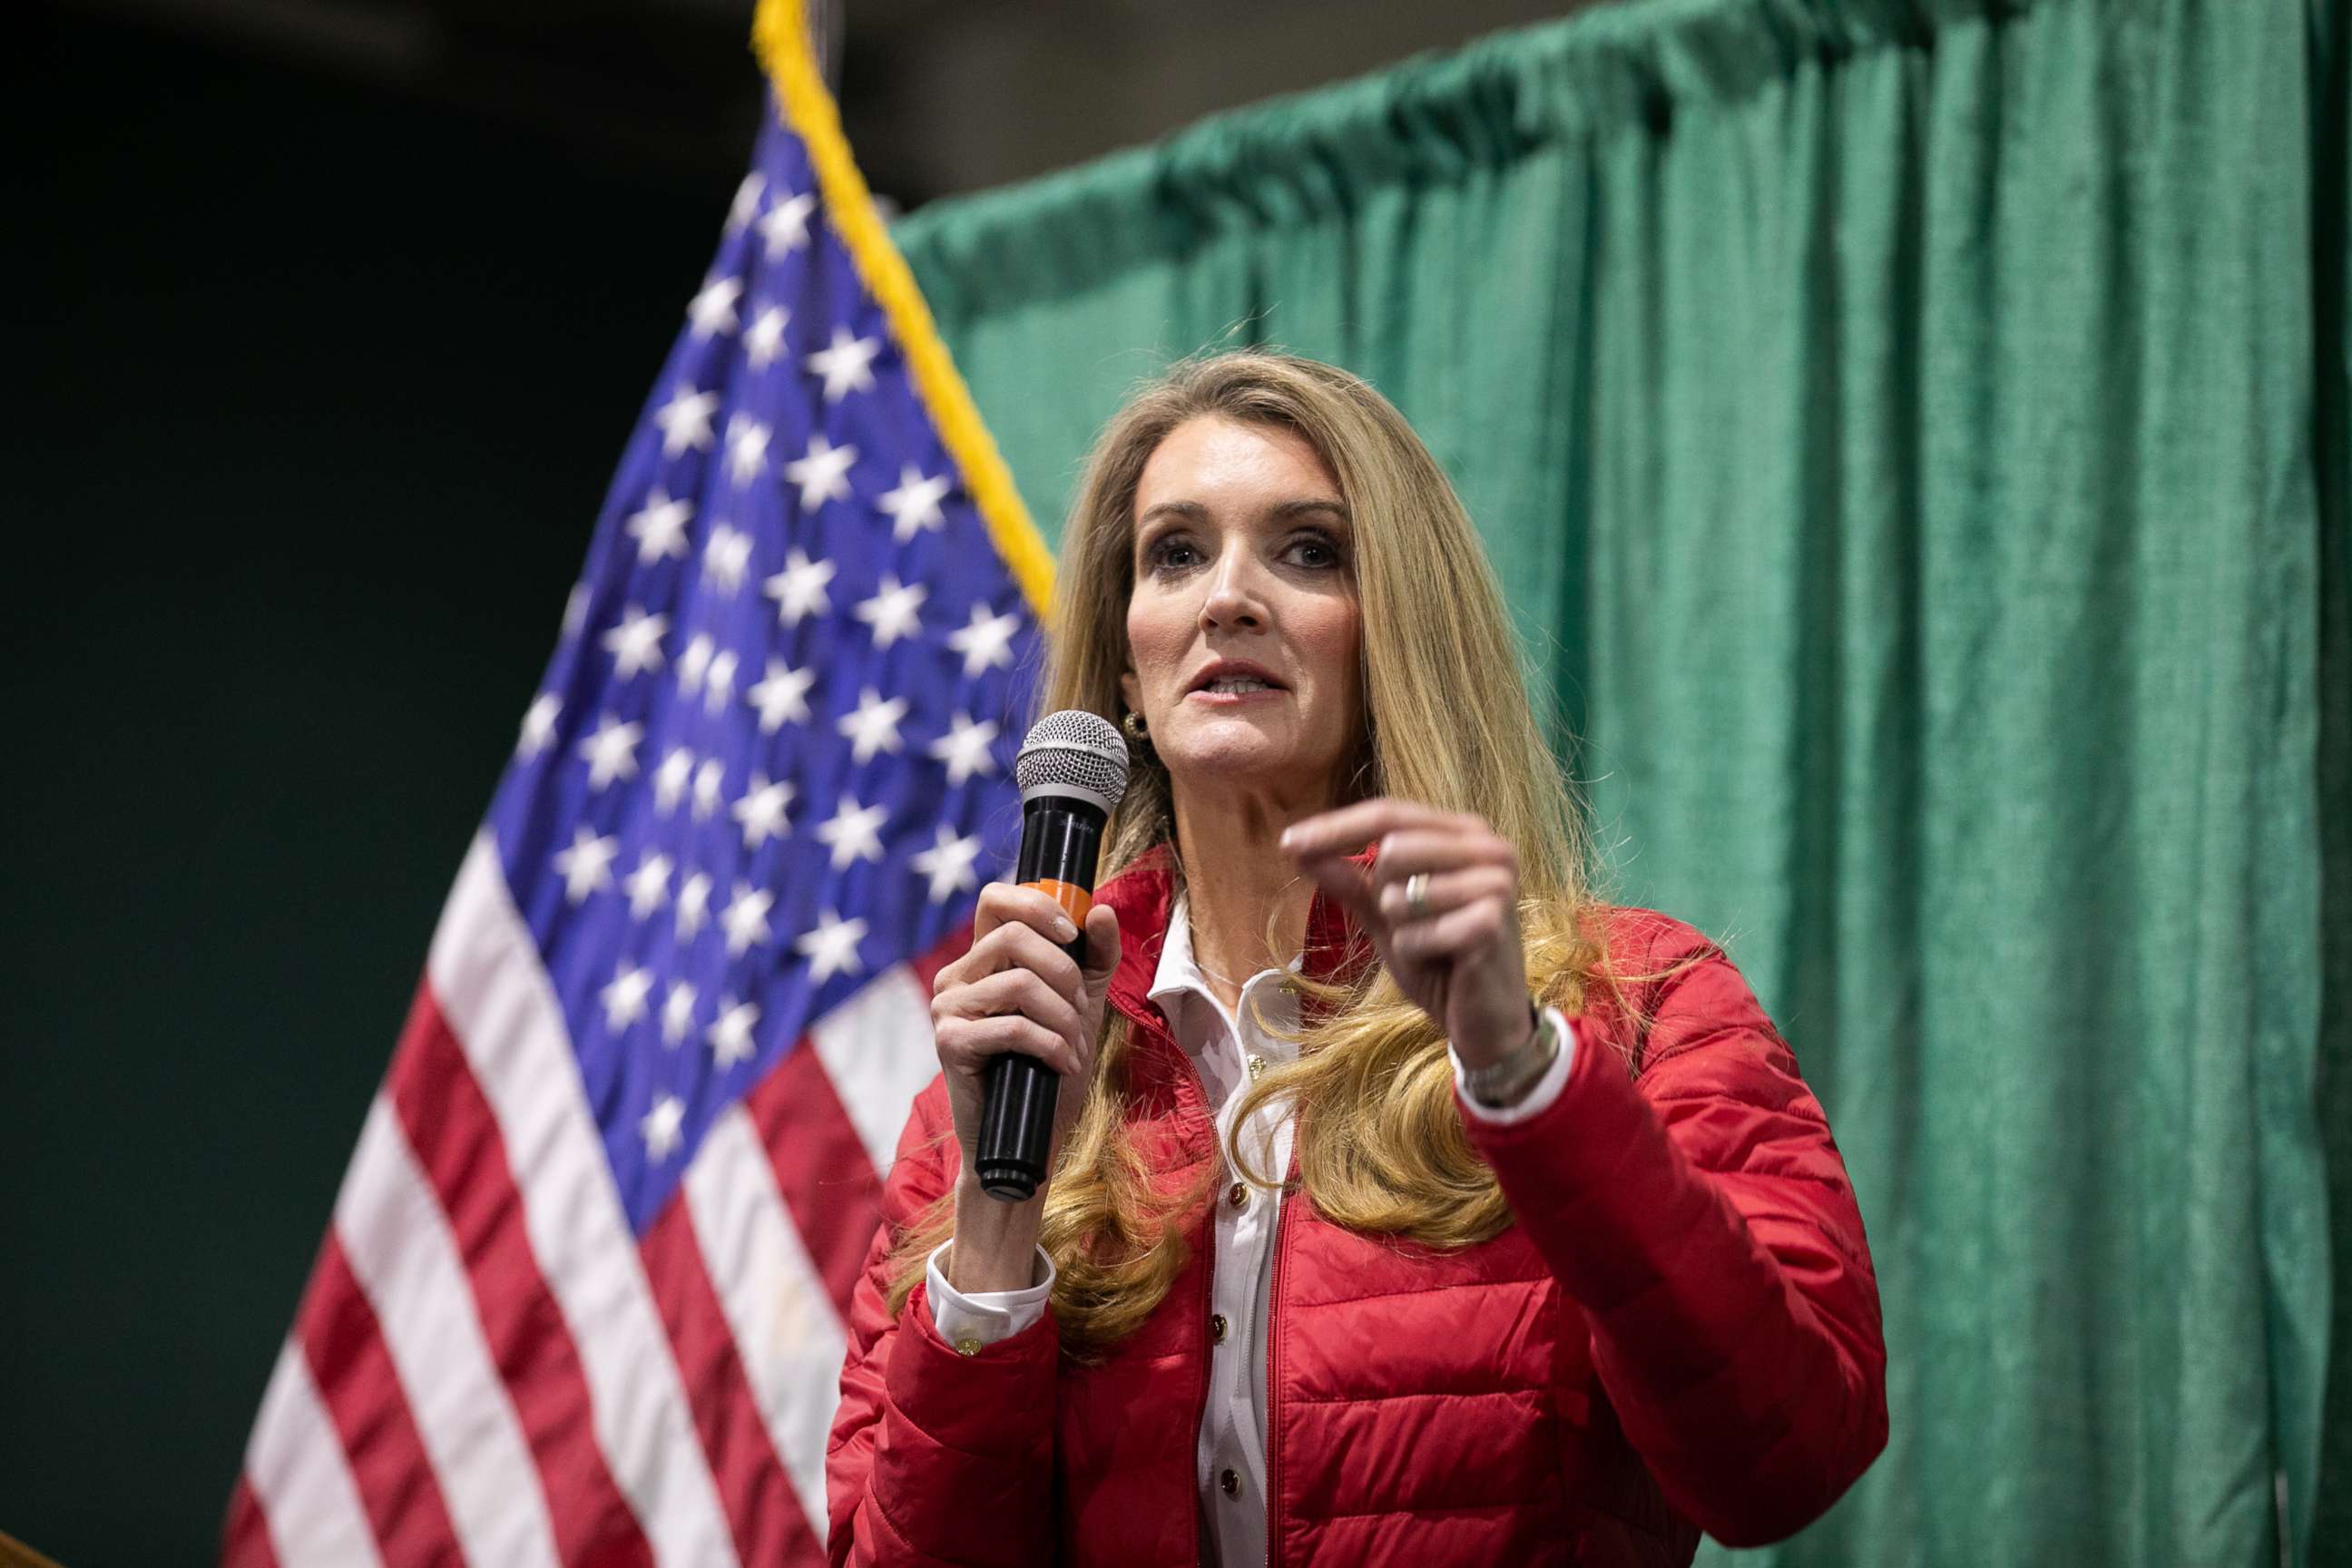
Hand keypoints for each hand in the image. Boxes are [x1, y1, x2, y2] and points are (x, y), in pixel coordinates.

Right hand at [927, 882, 1120, 1288]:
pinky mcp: (948, 1043)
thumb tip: (1103, 910)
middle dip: (1063, 973)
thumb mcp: (1082, 1006)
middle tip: (1079, 1010)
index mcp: (984, 960)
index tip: (1072, 932)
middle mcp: (958, 976)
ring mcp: (947, 1008)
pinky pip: (1010, 1026)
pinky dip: (1050, 1045)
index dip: (1036, 904)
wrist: (1030, 1140)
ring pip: (1018, 983)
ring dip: (1062, 1018)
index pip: (996, 898)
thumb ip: (1094, 959)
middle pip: (1013, 936)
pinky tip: (1063, 1064)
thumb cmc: (1050, 1071)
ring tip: (1074, 1048)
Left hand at [1281, 798, 1533, 1069]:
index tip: (1287, 843)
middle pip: (1392, 845)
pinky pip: (1414, 933)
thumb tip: (1298, 847)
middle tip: (1409, 924)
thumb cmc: (1439, 961)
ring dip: (1400, 929)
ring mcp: (1496, 883)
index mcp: (1465, 834)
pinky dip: (1415, 954)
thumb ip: (1350, 880)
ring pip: (1399, 892)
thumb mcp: (1386, 917)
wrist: (1486, 1020)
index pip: (1389, 814)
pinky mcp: (1492, 923)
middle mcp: (1489, 847)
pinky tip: (1445, 964)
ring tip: (1432, 944)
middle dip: (1381, 893)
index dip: (1336, 827)